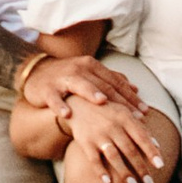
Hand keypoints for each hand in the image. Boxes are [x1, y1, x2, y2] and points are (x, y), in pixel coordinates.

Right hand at [20, 51, 144, 123]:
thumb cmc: (68, 77)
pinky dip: (60, 105)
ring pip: (79, 85)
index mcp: (92, 66)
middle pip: (102, 85)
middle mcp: (80, 69)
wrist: (36, 73)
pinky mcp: (47, 89)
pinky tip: (67, 114)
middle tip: (133, 116)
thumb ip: (111, 80)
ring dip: (91, 93)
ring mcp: (63, 78)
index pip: (116, 82)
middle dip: (119, 101)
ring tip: (102, 102)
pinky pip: (54, 98)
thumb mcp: (90, 75)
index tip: (145, 111)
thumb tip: (136, 88)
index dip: (131, 97)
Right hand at [63, 99, 171, 182]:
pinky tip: (108, 182)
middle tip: (150, 182)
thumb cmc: (106, 110)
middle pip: (129, 150)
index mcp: (124, 117)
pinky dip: (101, 172)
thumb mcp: (123, 111)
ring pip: (114, 156)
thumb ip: (140, 127)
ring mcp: (98, 135)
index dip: (151, 151)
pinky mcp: (85, 142)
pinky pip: (94, 160)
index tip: (161, 166)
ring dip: (124, 172)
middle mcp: (112, 126)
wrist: (77, 104)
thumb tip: (157, 144)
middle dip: (141, 168)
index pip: (141, 136)